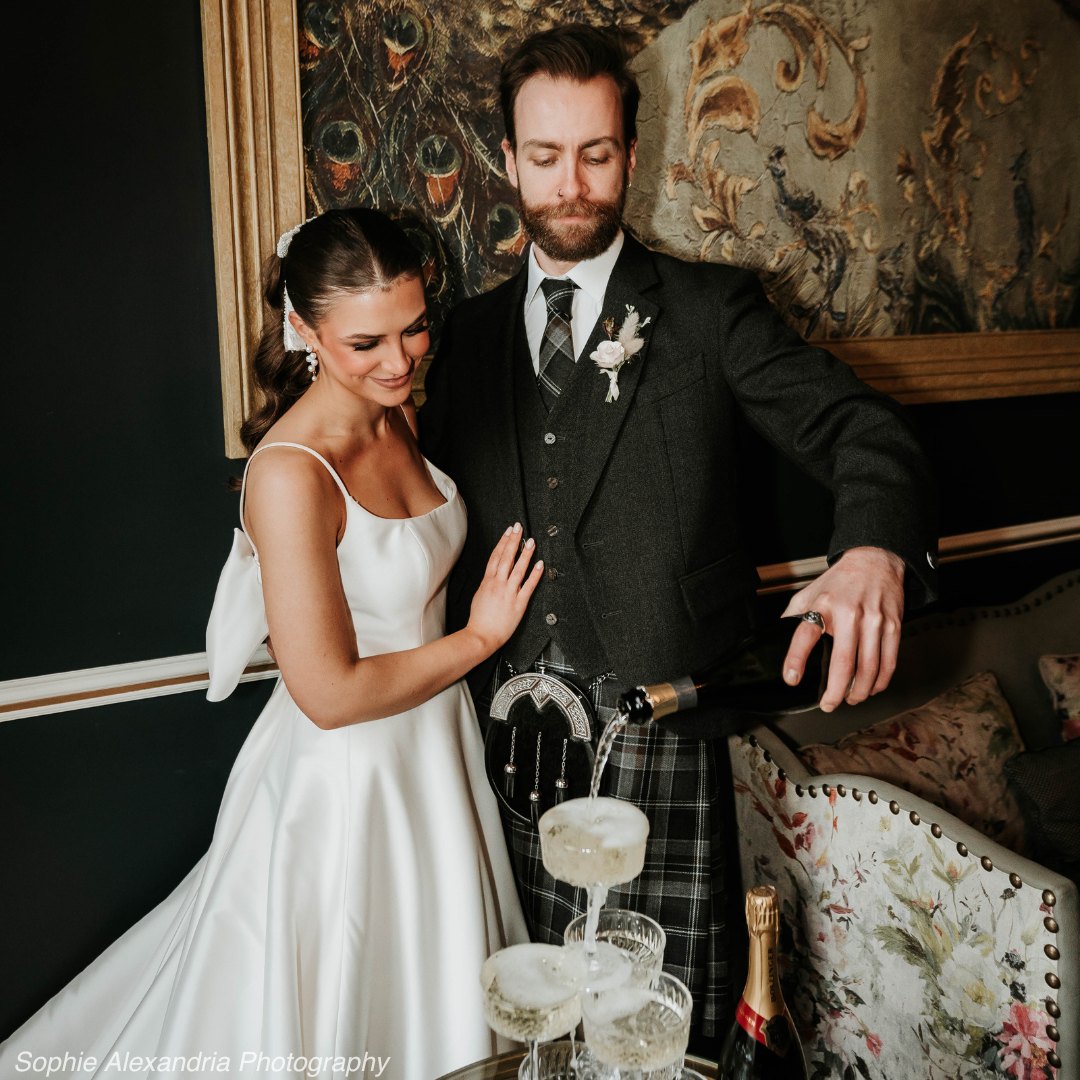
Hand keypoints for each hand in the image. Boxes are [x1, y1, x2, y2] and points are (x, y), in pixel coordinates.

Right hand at [466, 523, 543, 654]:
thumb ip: (487, 583)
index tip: (508, 531)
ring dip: (525, 553)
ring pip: (518, 568)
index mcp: (487, 581)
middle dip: (513, 541)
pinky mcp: (519, 603)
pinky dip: (535, 574)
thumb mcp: (479, 596)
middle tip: (519, 527)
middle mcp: (498, 584)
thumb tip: (492, 575)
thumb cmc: (479, 619)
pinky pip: (528, 586)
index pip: (496, 556)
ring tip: (532, 541)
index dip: (502, 542)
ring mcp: (509, 593)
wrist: (481, 636)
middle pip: (506, 557)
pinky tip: (540, 564)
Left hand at [781, 546, 904, 711]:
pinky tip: (871, 687)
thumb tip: (777, 640)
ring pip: (869, 668)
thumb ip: (794, 616)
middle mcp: (849, 614)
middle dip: (835, 692)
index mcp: (823, 605)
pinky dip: (880, 681)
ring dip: (859, 691)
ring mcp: (874, 621)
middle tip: (829, 704)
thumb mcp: (809, 593)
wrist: (875, 560)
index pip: (805, 634)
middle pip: (844, 662)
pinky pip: (889, 662)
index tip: (792, 679)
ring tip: (850, 699)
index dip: (796, 660)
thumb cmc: (839, 581)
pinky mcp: (893, 626)